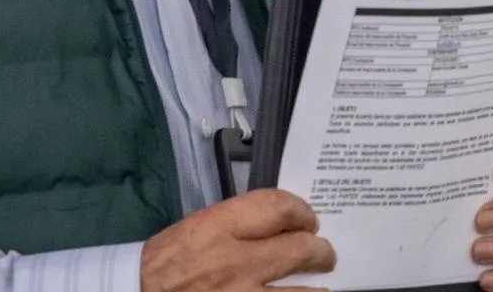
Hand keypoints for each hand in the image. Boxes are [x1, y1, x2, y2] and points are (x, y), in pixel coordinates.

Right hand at [140, 188, 335, 291]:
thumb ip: (238, 223)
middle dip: (320, 250)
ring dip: (317, 287)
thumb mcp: (198, 227)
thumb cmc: (168, 261)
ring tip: (322, 285)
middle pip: (300, 249)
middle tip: (324, 253)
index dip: (302, 211)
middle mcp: (235, 261)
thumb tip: (279, 223)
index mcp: (220, 227)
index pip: (279, 207)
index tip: (309, 219)